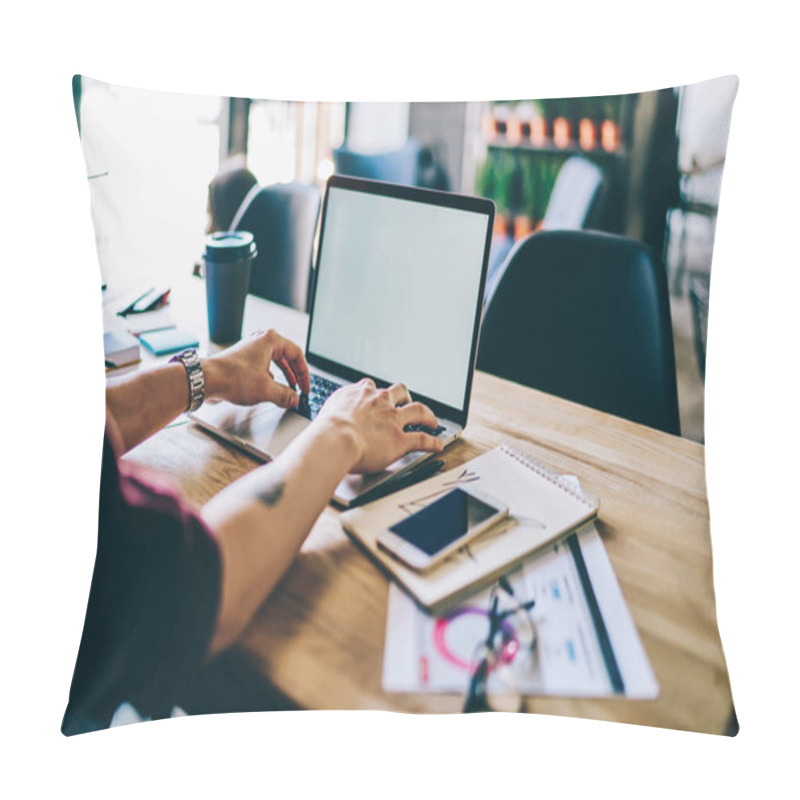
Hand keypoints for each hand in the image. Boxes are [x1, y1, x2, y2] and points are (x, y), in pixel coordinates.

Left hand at [203, 329, 310, 407]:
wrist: (206, 380)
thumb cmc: (232, 377)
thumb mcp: (266, 390)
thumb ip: (285, 395)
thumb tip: (293, 399)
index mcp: (270, 340)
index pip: (297, 354)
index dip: (304, 374)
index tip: (305, 387)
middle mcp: (260, 341)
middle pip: (286, 357)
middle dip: (294, 375)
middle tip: (299, 388)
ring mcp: (250, 349)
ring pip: (274, 362)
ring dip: (282, 377)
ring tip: (287, 390)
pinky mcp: (242, 360)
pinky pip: (262, 367)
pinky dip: (269, 378)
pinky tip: (269, 389)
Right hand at [316, 379, 443, 473]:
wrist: (334, 439)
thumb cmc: (325, 430)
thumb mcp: (326, 411)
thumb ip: (334, 411)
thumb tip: (329, 420)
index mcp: (359, 394)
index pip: (370, 386)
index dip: (375, 392)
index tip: (376, 396)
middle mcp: (379, 402)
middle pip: (399, 391)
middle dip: (405, 397)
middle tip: (406, 403)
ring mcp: (392, 419)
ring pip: (418, 410)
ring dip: (427, 415)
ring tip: (432, 421)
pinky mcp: (400, 439)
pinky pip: (421, 439)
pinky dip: (432, 442)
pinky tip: (438, 446)